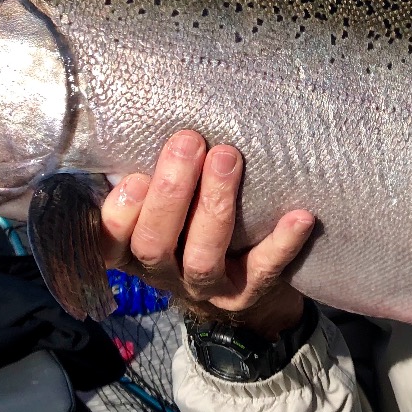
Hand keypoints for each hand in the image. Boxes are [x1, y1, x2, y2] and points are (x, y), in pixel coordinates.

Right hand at [99, 129, 314, 337]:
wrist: (242, 283)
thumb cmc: (192, 222)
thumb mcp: (165, 204)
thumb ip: (153, 175)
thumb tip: (154, 116)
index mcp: (133, 250)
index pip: (111, 241)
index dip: (120, 214)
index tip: (135, 177)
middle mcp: (164, 273)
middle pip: (154, 244)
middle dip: (171, 193)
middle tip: (188, 142)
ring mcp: (205, 289)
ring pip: (202, 258)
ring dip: (214, 205)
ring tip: (227, 158)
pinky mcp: (246, 294)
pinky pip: (263, 270)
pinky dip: (281, 243)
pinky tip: (299, 216)